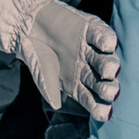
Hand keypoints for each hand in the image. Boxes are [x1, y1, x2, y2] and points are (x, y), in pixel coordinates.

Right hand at [0, 0, 121, 119]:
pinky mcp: (91, 29)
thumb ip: (48, 87)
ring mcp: (91, 49)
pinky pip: (102, 35)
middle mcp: (89, 69)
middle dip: (108, 88)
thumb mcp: (40, 72)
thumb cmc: (36, 53)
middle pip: (102, 82)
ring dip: (109, 65)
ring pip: (106, 60)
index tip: (105, 114)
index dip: (99, 107)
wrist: (27, 24)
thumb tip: (56, 105)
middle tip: (110, 92)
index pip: (90, 99)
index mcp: (77, 84)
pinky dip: (106, 39)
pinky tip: (108, 45)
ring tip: (110, 69)